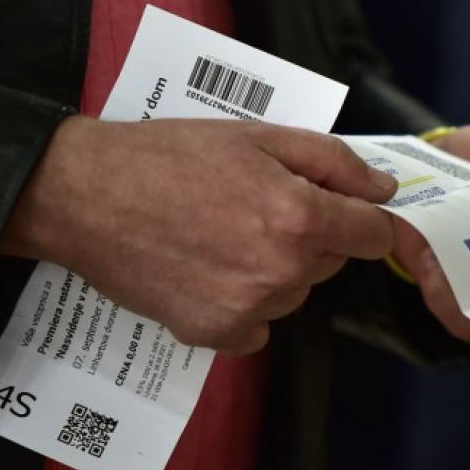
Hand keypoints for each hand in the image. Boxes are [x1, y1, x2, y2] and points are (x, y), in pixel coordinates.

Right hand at [0, 116, 397, 353]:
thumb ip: (334, 163)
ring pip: (295, 292)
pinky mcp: (214, 334)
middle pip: (333, 262)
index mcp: (300, 218)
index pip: (375, 235)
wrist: (85, 195)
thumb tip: (384, 190)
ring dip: (276, 269)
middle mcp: (282, 271)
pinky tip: (208, 268)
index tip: (342, 209)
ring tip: (224, 233)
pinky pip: (258, 325)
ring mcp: (248, 309)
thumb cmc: (169, 157)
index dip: (362, 217)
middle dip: (312, 235)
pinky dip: (243, 304)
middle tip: (256, 205)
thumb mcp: (260, 136)